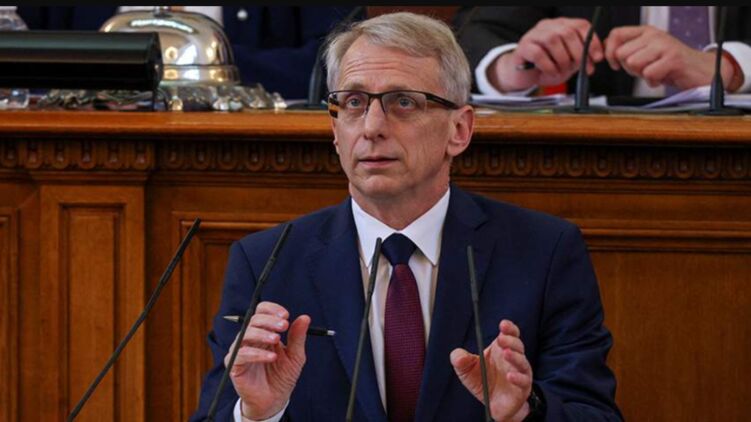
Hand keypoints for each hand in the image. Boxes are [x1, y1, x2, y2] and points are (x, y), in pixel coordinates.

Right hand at [226, 301, 309, 419]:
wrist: (275, 400)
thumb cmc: (282, 376)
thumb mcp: (295, 355)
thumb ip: (297, 337)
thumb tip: (305, 317)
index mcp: (264, 332)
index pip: (262, 312)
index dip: (272, 310)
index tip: (286, 315)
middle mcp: (250, 339)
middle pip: (254, 320)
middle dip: (269, 320)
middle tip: (284, 325)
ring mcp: (241, 351)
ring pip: (245, 334)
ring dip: (262, 334)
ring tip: (276, 339)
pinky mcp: (234, 365)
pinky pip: (241, 354)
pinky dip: (256, 353)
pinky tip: (270, 357)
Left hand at [450, 320, 532, 421]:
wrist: (492, 405)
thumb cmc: (482, 382)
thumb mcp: (466, 370)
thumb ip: (460, 360)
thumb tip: (457, 355)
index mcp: (501, 349)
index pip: (510, 334)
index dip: (509, 328)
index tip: (503, 324)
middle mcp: (513, 359)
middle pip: (517, 346)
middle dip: (510, 340)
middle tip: (501, 339)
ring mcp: (520, 373)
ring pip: (522, 362)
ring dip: (515, 357)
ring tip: (506, 353)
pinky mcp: (522, 389)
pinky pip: (523, 381)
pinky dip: (518, 378)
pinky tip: (510, 376)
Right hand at [490, 17, 603, 91]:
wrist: (523, 76)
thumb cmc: (546, 67)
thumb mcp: (568, 62)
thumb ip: (581, 58)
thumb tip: (595, 58)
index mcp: (561, 26)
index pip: (580, 26)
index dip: (592, 41)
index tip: (597, 58)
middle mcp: (548, 27)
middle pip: (568, 32)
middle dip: (578, 53)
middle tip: (579, 68)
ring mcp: (533, 35)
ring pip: (553, 40)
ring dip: (562, 59)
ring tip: (561, 70)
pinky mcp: (522, 48)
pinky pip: (538, 53)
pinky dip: (548, 65)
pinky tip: (550, 72)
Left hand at [604, 25, 740, 90]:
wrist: (701, 70)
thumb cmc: (672, 64)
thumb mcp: (647, 54)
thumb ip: (629, 50)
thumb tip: (607, 49)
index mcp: (646, 32)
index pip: (616, 34)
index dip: (609, 52)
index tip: (614, 64)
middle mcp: (654, 35)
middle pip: (622, 53)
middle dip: (628, 68)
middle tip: (644, 70)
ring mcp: (664, 46)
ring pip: (633, 63)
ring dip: (641, 74)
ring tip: (655, 73)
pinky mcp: (673, 59)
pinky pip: (648, 74)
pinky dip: (653, 82)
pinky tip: (662, 78)